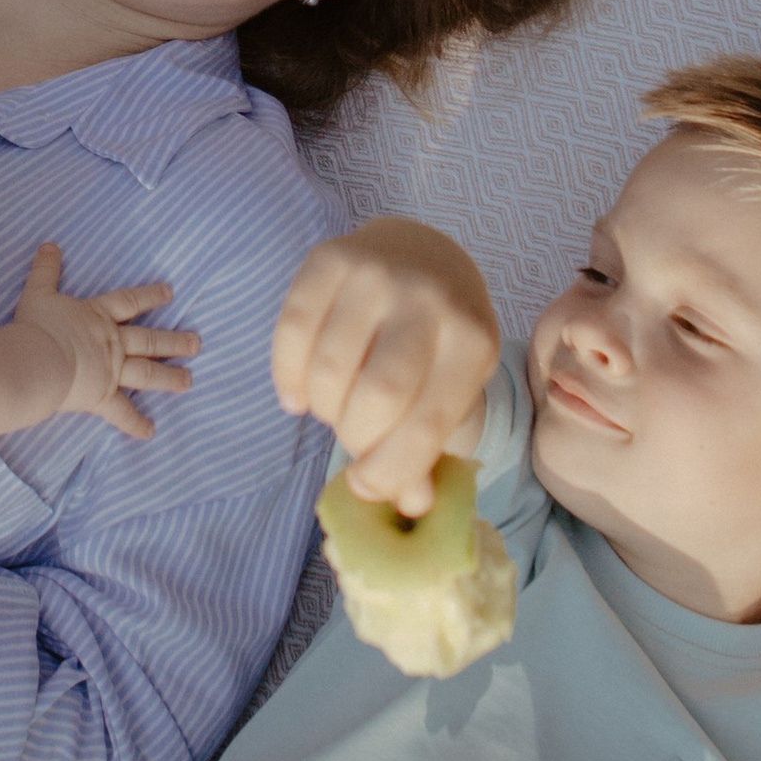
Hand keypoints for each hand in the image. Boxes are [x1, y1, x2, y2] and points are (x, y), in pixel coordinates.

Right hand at [11, 240, 199, 438]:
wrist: (37, 360)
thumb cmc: (36, 326)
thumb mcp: (38, 292)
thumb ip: (45, 269)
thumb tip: (48, 245)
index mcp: (98, 317)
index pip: (130, 302)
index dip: (150, 296)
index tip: (170, 293)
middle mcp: (112, 343)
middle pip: (149, 340)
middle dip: (174, 341)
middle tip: (197, 342)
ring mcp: (111, 371)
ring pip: (147, 373)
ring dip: (169, 377)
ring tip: (189, 381)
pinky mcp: (101, 397)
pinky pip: (121, 413)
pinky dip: (135, 423)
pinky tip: (150, 431)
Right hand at [269, 215, 498, 515]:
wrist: (422, 254)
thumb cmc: (440, 338)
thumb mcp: (454, 388)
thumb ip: (430, 448)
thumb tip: (409, 505)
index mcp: (472, 339)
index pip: (427, 422)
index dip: (392, 469)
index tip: (368, 488)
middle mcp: (428, 299)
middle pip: (377, 396)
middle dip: (355, 439)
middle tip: (353, 442)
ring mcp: (376, 273)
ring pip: (329, 368)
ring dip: (324, 408)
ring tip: (335, 407)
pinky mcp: (328, 257)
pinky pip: (291, 332)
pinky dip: (288, 377)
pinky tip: (301, 393)